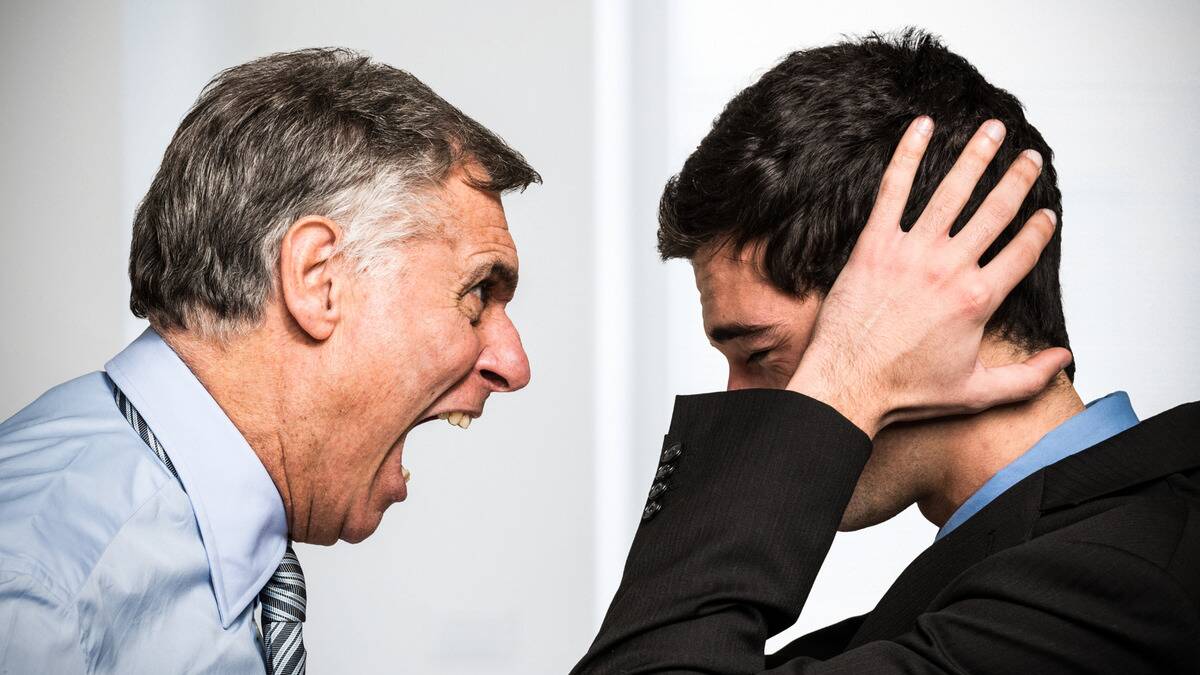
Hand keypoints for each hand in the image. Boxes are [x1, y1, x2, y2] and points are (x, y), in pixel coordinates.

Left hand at [787, 116, 1071, 436]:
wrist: (847, 385)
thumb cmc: (905, 391)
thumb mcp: (975, 391)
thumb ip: (1026, 376)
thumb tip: (1065, 360)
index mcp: (978, 300)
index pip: (1022, 252)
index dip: (1040, 230)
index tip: (1047, 213)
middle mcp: (949, 269)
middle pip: (995, 212)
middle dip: (1017, 180)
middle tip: (1030, 158)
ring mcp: (910, 253)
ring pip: (951, 193)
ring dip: (975, 157)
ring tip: (991, 130)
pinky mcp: (873, 246)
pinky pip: (893, 191)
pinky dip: (908, 156)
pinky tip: (922, 127)